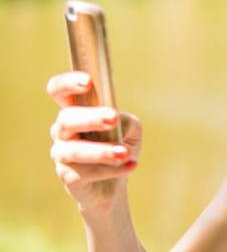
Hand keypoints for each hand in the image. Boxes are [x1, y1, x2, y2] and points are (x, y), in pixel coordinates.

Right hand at [47, 71, 142, 212]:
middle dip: (90, 117)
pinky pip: (85, 172)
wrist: (116, 182)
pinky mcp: (67, 176)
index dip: (68, 83)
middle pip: (67, 118)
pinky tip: (131, 165)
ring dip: (102, 150)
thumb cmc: (120, 144)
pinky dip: (111, 169)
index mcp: (76, 109)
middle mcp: (63, 130)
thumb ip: (126, 121)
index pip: (59, 90)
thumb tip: (119, 122)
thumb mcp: (131, 129)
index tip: (88, 82)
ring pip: (74, 150)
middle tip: (113, 118)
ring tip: (125, 153)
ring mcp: (61, 153)